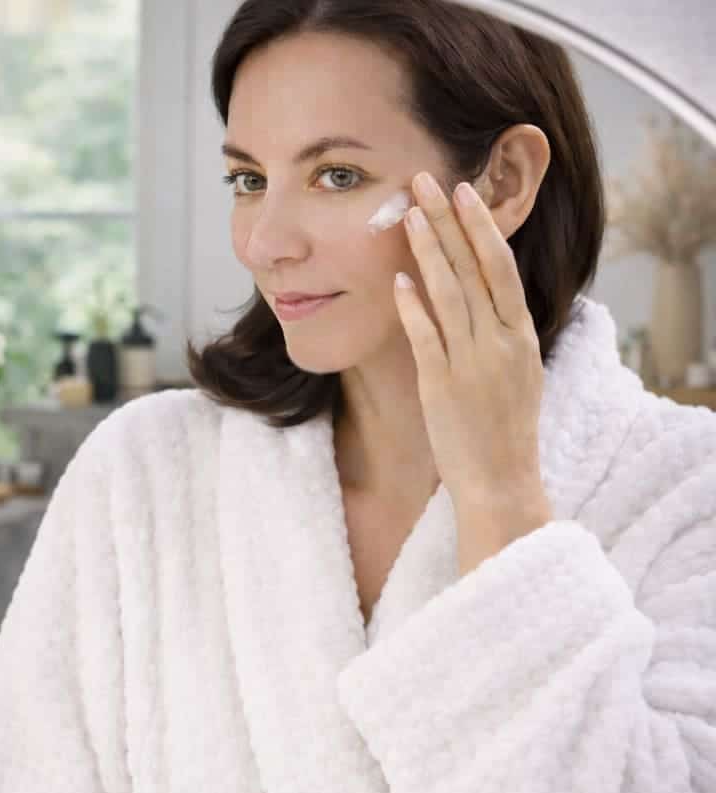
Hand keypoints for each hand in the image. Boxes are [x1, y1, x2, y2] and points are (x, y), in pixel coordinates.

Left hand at [395, 171, 546, 516]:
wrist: (501, 483)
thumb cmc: (505, 430)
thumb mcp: (518, 373)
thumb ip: (503, 333)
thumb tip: (484, 296)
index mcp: (523, 335)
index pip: (501, 266)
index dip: (481, 226)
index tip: (463, 192)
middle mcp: (502, 342)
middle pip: (475, 267)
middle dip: (449, 220)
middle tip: (425, 180)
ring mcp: (473, 363)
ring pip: (451, 294)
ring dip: (427, 250)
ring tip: (406, 214)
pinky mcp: (443, 387)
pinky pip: (427, 338)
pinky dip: (413, 307)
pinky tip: (397, 280)